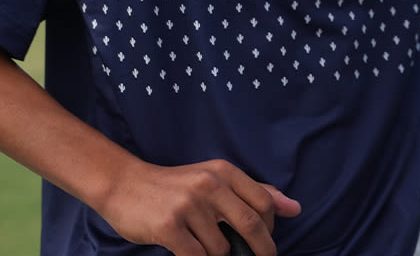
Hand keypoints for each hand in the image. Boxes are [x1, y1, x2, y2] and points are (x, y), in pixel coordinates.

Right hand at [98, 159, 300, 255]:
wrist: (124, 185)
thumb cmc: (174, 186)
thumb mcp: (214, 178)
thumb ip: (254, 192)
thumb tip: (295, 208)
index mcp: (224, 172)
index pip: (264, 203)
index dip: (270, 229)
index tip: (264, 242)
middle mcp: (209, 185)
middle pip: (251, 226)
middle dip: (261, 251)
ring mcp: (189, 206)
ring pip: (222, 248)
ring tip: (206, 249)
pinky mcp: (169, 226)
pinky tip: (192, 253)